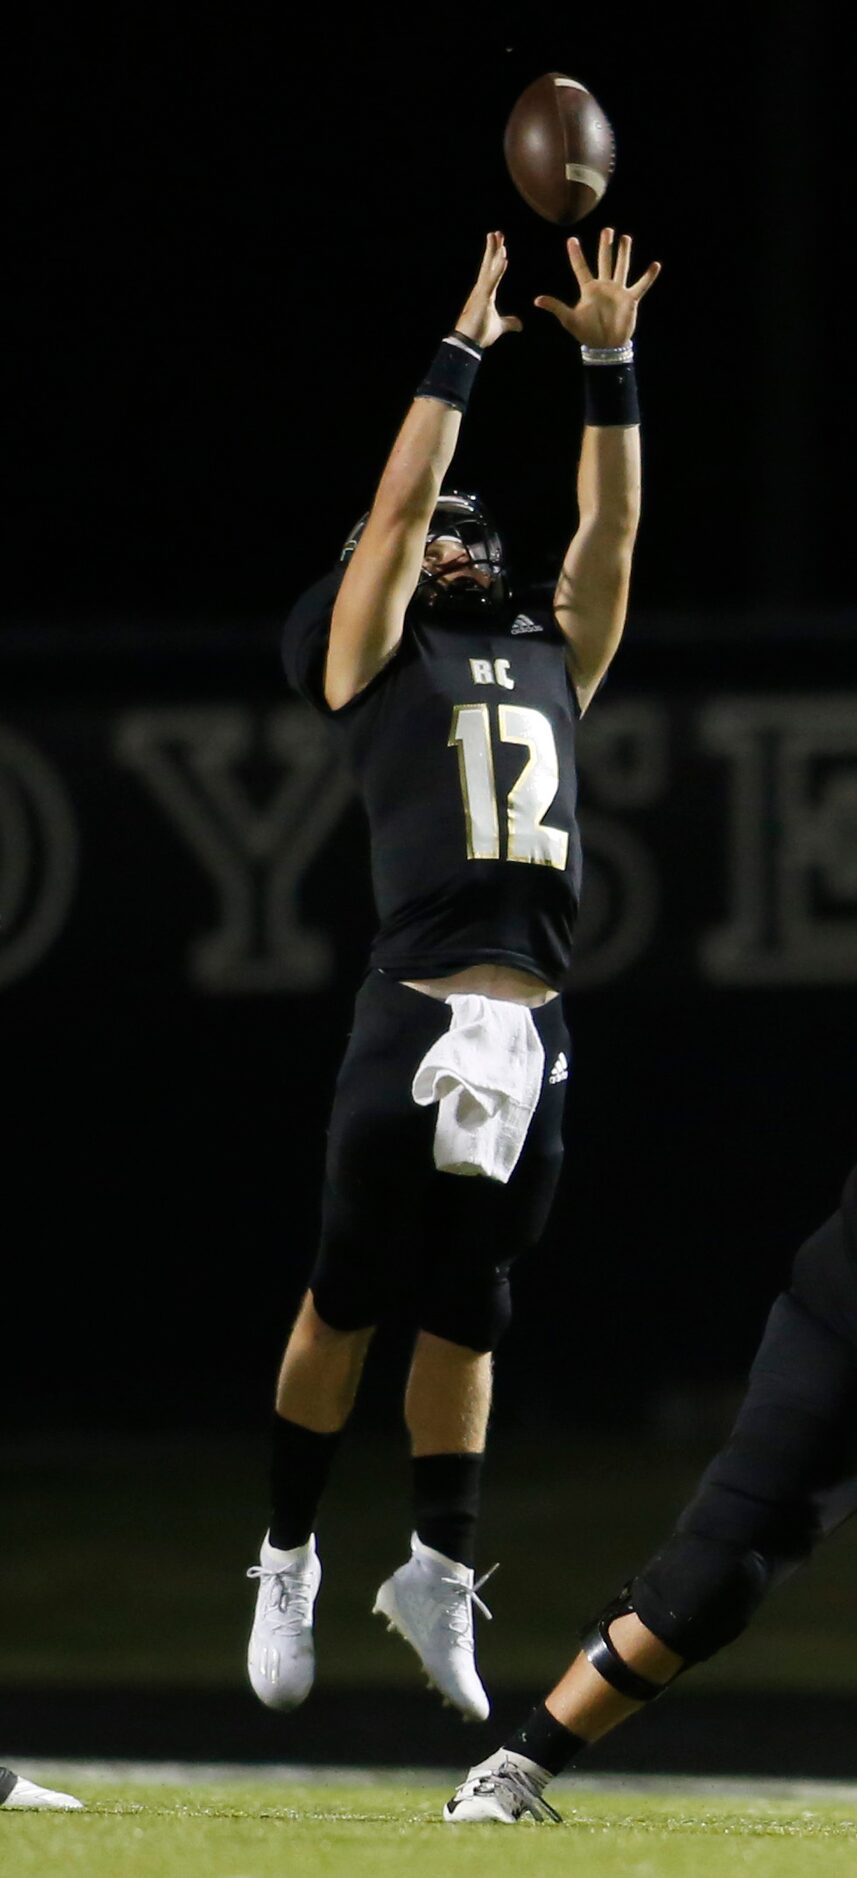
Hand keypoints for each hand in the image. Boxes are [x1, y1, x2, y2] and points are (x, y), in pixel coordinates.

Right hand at [454, 231, 523, 348]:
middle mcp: (482, 289)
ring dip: (494, 252)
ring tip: (498, 237)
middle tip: (497, 233)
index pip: (492, 270)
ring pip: (489, 267)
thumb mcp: (500, 326)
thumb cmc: (481, 334)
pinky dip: (498, 270)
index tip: (501, 245)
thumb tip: (520, 324)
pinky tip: (504, 259)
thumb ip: (510, 323)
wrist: (469, 344)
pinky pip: (492, 281)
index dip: (496, 257)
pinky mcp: (482, 298)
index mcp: (486, 292)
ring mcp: (481, 292)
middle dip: (493, 248)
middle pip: (489, 264)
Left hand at [535, 228, 660, 347]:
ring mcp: (618, 291)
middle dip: (605, 246)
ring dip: (623, 253)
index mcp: (588, 289)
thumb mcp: (569, 319)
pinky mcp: (630, 300)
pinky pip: (640, 286)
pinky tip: (655, 265)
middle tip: (607, 230)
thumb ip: (555, 307)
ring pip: (621, 267)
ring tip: (625, 238)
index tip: (571, 240)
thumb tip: (536, 300)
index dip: (576, 255)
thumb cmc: (586, 333)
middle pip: (604, 261)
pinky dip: (648, 277)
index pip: (580, 268)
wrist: (604, 346)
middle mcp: (603, 286)